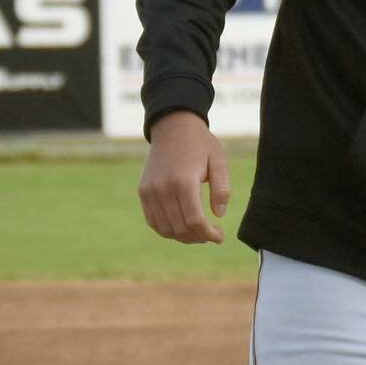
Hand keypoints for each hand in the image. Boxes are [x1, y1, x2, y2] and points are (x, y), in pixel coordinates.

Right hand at [138, 111, 231, 244]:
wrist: (172, 126)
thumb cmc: (199, 143)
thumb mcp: (218, 160)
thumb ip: (222, 188)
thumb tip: (219, 215)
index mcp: (184, 181)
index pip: (195, 221)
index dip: (208, 234)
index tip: (219, 237)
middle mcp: (163, 188)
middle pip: (180, 228)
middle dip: (198, 238)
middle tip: (211, 235)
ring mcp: (150, 191)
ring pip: (165, 229)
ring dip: (183, 237)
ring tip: (198, 233)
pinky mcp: (143, 191)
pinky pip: (153, 221)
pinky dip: (167, 230)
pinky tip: (181, 227)